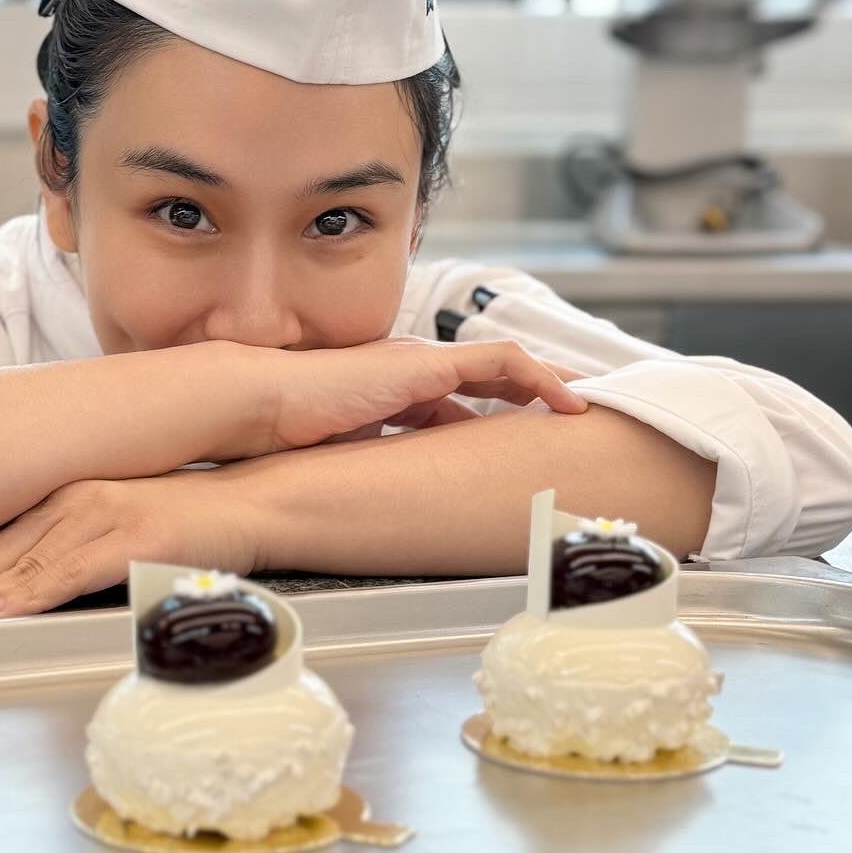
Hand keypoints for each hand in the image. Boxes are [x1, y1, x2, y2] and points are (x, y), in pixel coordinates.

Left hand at [0, 471, 257, 623]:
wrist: (252, 506)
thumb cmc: (182, 530)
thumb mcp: (108, 539)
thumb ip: (62, 558)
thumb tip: (10, 593)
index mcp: (53, 507)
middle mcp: (65, 506)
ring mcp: (97, 518)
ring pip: (15, 566)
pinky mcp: (131, 538)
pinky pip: (70, 572)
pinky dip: (28, 592)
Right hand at [243, 336, 586, 454]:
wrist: (268, 406)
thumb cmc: (295, 432)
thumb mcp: (355, 451)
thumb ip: (385, 459)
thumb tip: (407, 492)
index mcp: (395, 387)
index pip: (460, 393)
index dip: (497, 406)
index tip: (527, 428)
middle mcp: (414, 367)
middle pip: (492, 372)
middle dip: (534, 389)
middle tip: (571, 411)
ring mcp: (423, 361)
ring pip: (506, 363)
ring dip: (548, 383)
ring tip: (583, 404)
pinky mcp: (430, 363)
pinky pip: (503, 362)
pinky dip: (540, 379)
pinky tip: (566, 401)